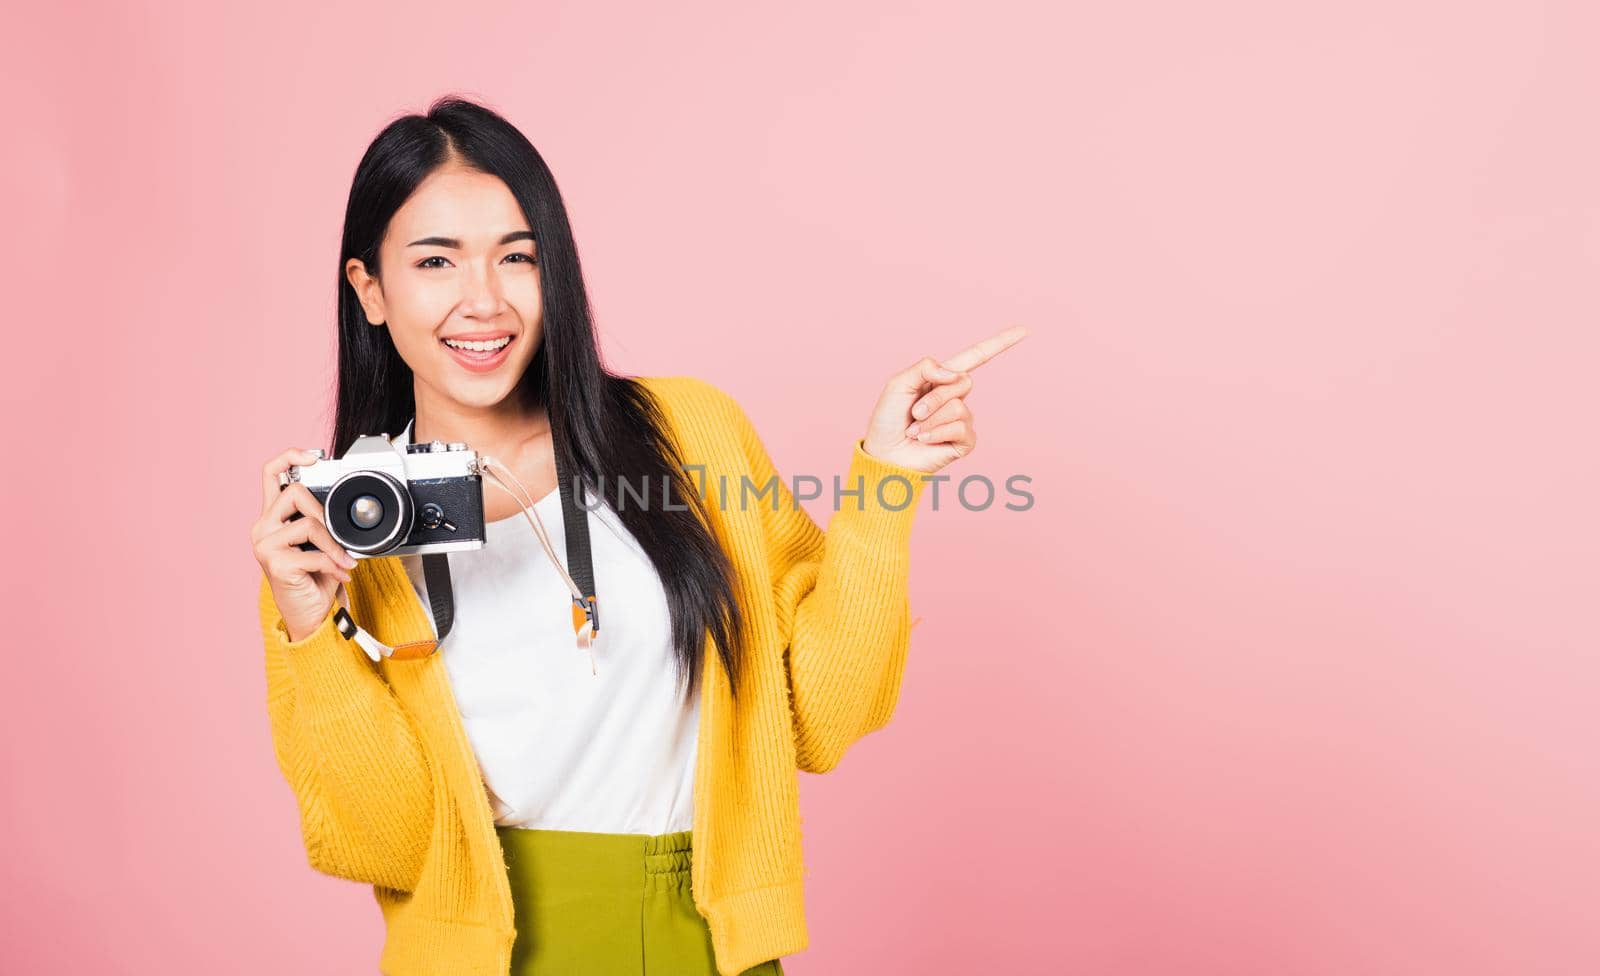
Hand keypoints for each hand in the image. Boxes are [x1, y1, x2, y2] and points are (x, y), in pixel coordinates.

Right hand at [251, 448, 359, 641]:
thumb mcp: (319, 543)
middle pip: (293, 491)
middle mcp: (263, 527)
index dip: (289, 457)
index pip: (270, 473)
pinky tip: (341, 574)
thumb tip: (342, 506)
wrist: (310, 615)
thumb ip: (321, 521)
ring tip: (343, 560)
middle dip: (323, 511)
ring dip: (334, 544)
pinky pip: (314, 554)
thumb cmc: (315, 578)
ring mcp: (265, 545)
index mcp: (272, 517)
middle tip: (336, 536)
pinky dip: (334, 564)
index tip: (313, 456)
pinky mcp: (275, 564)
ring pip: (308, 523)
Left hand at [861, 325, 1027, 472]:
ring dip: (931, 420)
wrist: (885, 455)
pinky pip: (961, 428)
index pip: (976, 357)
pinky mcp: (965, 440)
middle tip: (915, 413)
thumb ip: (925, 368)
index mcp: (942, 378)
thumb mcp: (899, 384)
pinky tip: (925, 440)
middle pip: (962, 382)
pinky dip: (937, 433)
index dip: (999, 343)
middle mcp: (955, 396)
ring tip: (915, 430)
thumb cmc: (888, 419)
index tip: (1023, 330)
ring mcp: (962, 419)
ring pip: (958, 407)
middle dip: (934, 398)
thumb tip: (955, 374)